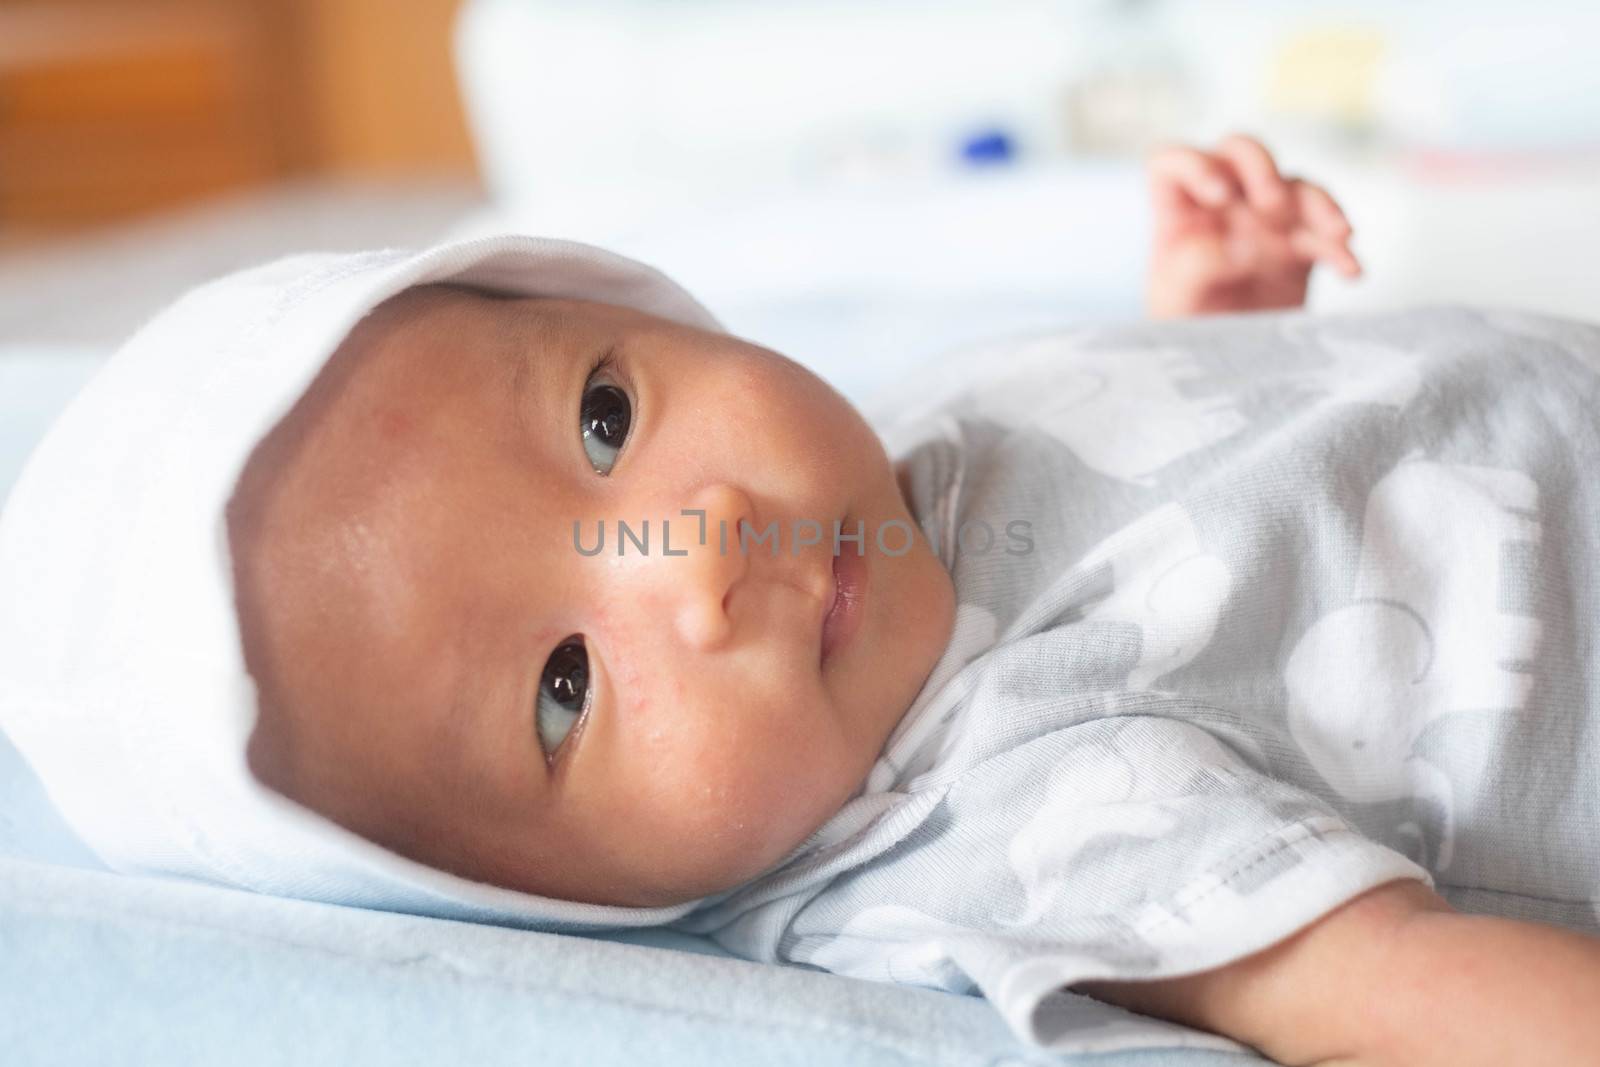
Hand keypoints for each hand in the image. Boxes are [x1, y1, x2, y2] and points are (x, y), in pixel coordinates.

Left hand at [1145, 134, 1361, 318]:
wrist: (1219, 364)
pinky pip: (1325, 231)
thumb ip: (1196, 267)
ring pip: (1295, 185)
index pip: (1172, 161)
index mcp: (1177, 209)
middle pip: (1240, 152)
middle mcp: (1221, 202)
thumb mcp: (1175, 300)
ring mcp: (1264, 218)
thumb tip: (1240, 245)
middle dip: (1261, 167)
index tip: (1218, 197)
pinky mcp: (1299, 244)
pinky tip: (1350, 269)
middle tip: (1273, 203)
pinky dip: (1339, 247)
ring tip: (1337, 234)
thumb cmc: (1186, 324)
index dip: (1195, 166)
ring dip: (1319, 204)